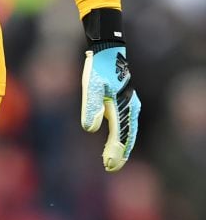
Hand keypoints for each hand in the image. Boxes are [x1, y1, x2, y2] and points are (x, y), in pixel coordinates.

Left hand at [81, 45, 140, 171]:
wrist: (107, 52)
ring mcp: (130, 105)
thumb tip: (90, 129)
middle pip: (127, 136)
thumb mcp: (91, 86)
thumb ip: (91, 107)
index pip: (120, 135)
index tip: (109, 165)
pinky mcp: (125, 102)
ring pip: (128, 131)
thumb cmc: (98, 69)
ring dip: (121, 146)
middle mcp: (130, 108)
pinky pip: (126, 124)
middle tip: (110, 167)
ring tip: (113, 160)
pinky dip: (122, 136)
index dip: (115, 151)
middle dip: (119, 152)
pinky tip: (115, 142)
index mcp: (123, 106)